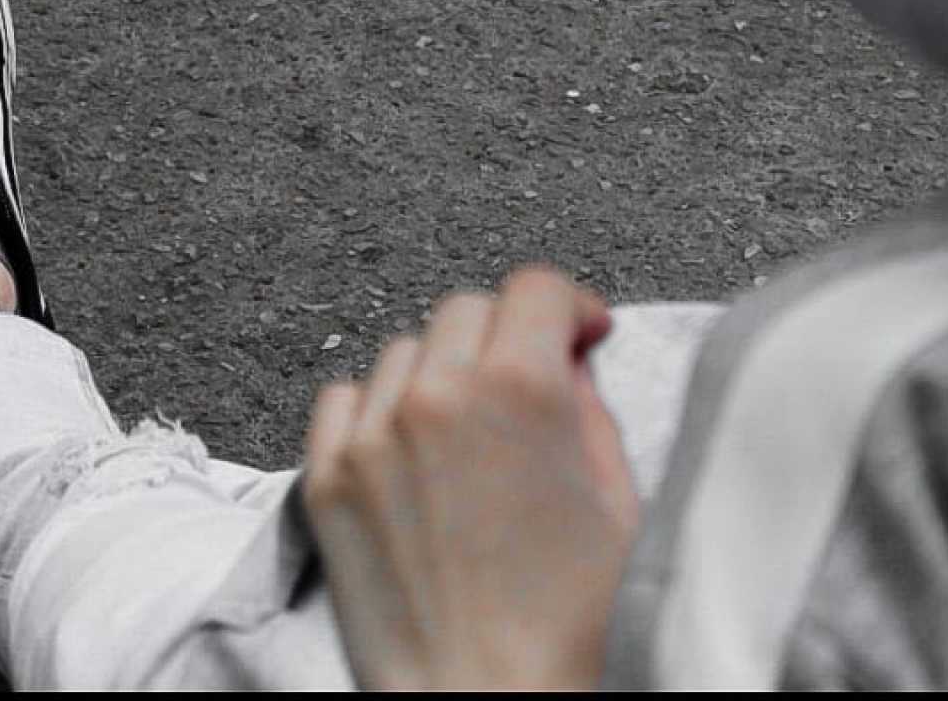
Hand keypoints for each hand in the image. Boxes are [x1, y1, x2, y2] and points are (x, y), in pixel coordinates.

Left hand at [301, 265, 641, 690]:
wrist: (490, 700)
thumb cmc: (569, 632)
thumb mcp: (620, 502)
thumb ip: (591, 410)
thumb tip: (568, 364)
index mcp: (521, 388)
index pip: (536, 287)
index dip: (568, 307)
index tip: (577, 333)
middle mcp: (436, 396)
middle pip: (467, 310)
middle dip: (506, 337)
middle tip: (527, 386)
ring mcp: (371, 435)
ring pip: (404, 351)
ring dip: (439, 374)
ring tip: (468, 435)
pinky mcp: (327, 479)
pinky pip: (341, 399)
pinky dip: (374, 410)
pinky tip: (407, 453)